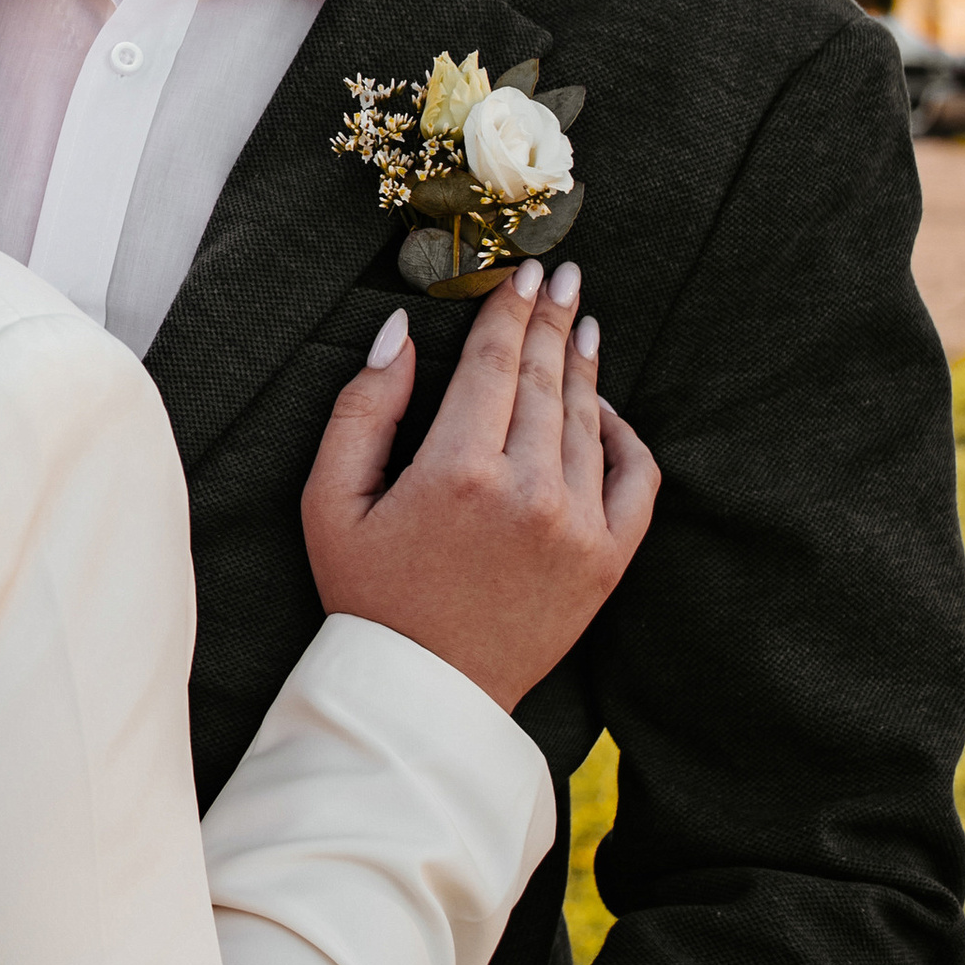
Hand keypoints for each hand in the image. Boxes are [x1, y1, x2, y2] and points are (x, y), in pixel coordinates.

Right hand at [301, 259, 658, 710]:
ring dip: (584, 366)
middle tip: (564, 275)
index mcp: (456, 470)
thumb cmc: (368, 594)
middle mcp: (527, 491)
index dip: (509, 308)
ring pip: (589, 421)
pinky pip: (635, 479)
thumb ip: (362, 408)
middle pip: (547, 379)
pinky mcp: (606, 562)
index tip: (525, 271)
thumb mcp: (330, 500)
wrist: (424, 693)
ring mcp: (576, 528)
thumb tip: (401, 333)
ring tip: (582, 326)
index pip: (495, 361)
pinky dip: (626, 436)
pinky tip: (606, 408)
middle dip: (554, 319)